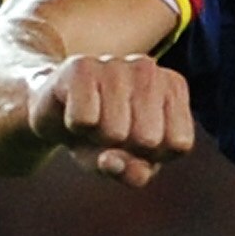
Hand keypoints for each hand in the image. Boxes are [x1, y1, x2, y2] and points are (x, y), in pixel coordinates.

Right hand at [28, 51, 194, 186]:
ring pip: (115, 132)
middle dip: (125, 148)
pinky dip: (75, 126)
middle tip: (110, 131)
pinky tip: (74, 110)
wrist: (55, 110)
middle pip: (149, 139)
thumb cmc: (104, 136)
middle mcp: (149, 69)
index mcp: (173, 87)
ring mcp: (115, 63)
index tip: (138, 142)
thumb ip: (134, 173)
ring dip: (97, 137)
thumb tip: (114, 163)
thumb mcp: (127, 164)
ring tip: (93, 121)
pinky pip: (84, 120)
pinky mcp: (80, 66)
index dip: (154, 156)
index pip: (179, 143)